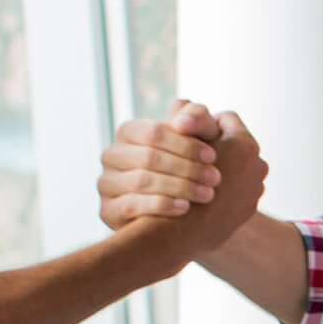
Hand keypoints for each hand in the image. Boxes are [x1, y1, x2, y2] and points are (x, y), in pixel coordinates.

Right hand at [104, 98, 249, 230]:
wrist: (180, 213)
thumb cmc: (191, 165)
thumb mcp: (199, 138)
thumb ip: (196, 118)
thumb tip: (181, 111)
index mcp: (129, 131)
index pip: (154, 133)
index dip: (185, 144)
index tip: (214, 156)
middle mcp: (112, 155)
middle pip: (149, 157)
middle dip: (186, 167)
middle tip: (216, 178)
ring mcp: (107, 183)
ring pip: (142, 181)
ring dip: (179, 187)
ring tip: (207, 194)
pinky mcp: (108, 210)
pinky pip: (132, 205)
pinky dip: (161, 205)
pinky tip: (185, 207)